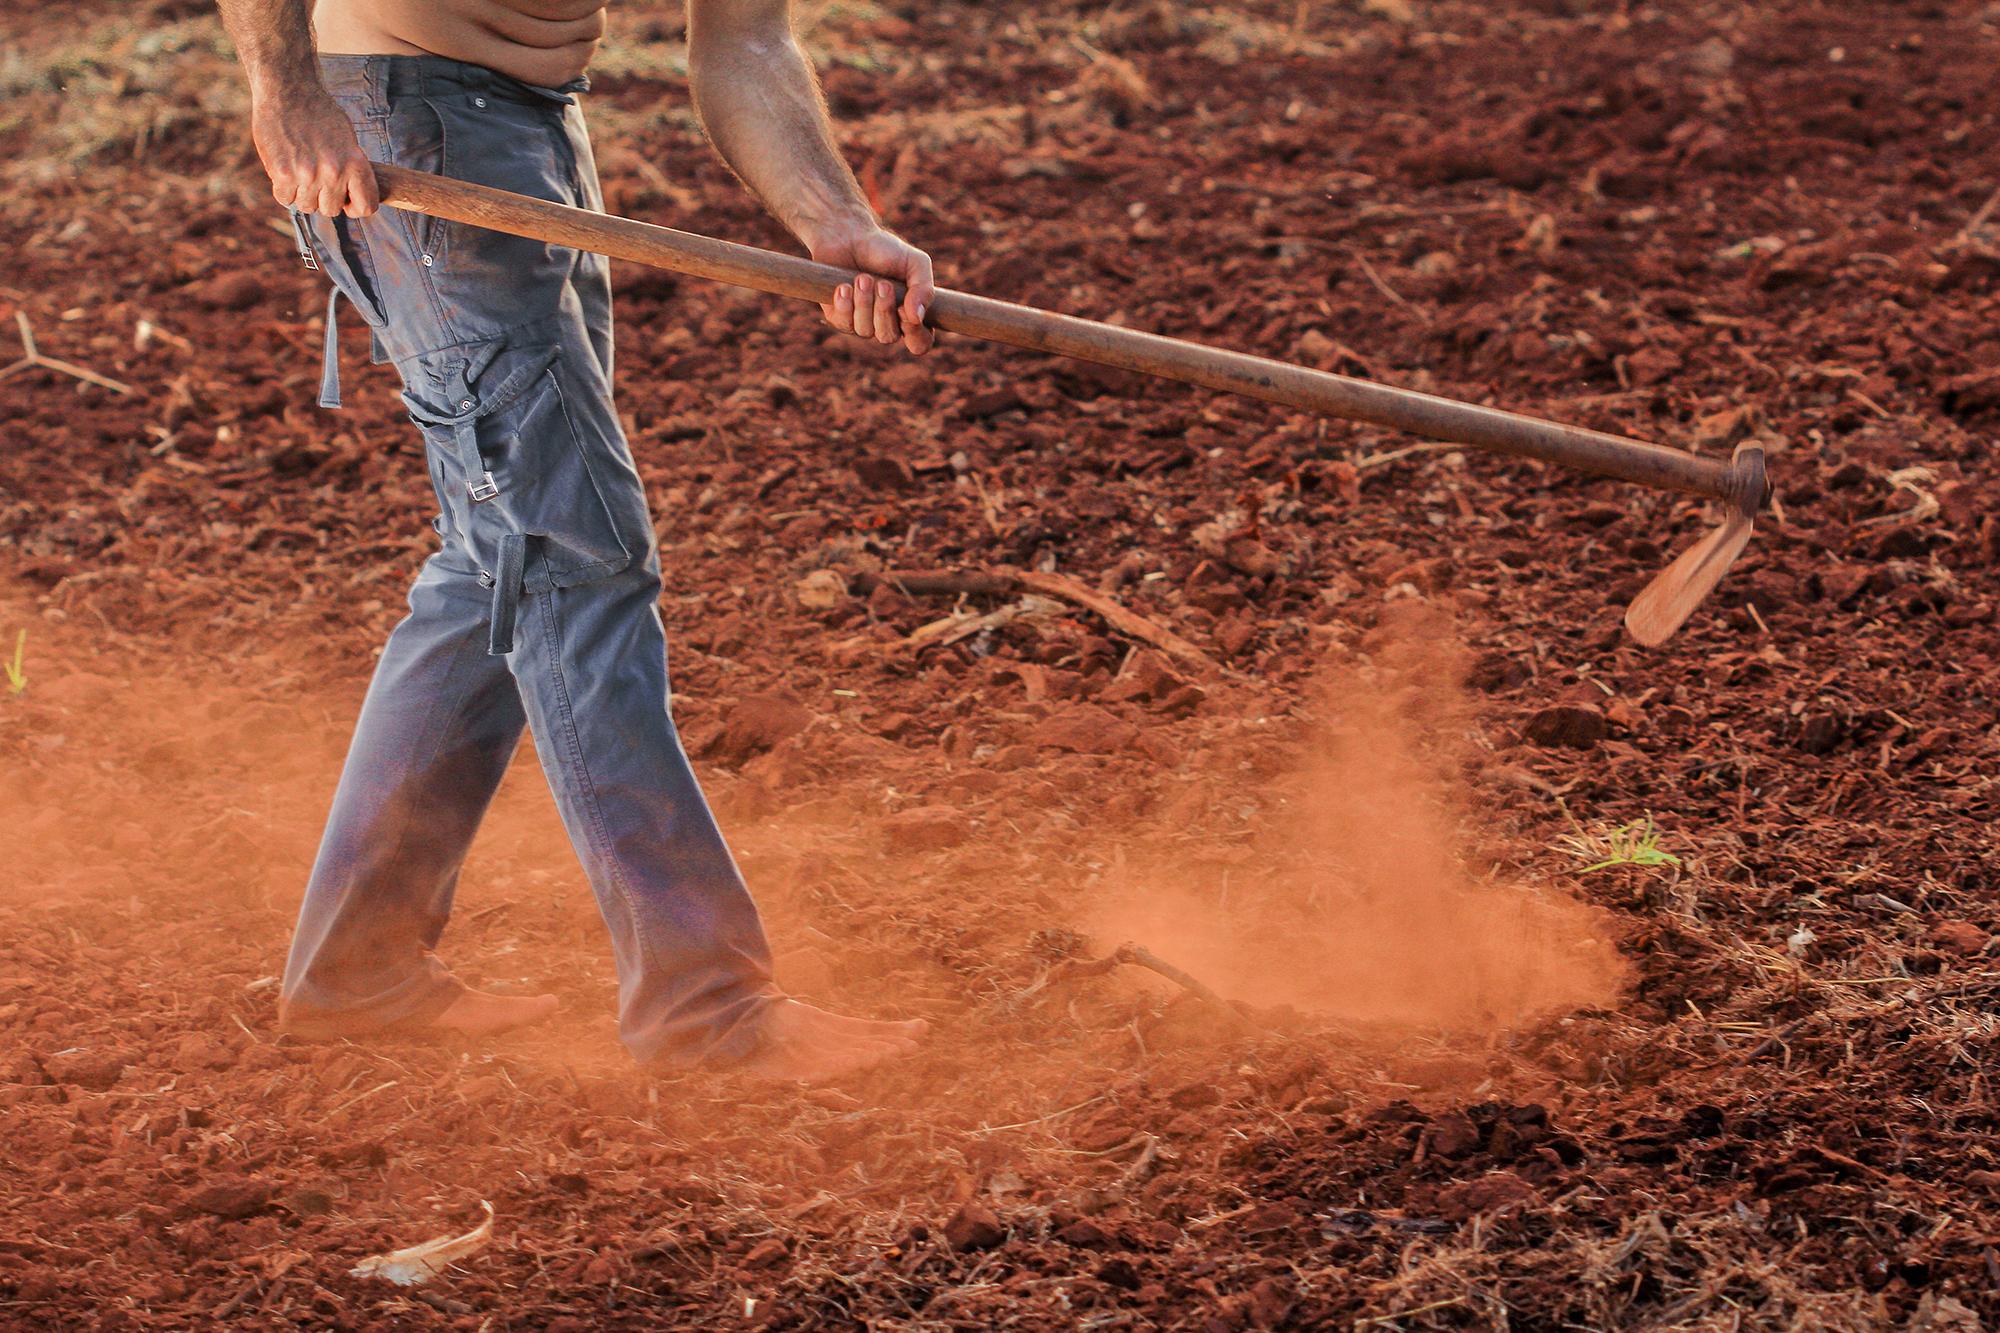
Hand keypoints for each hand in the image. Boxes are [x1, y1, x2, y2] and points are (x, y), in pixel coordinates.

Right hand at [249, 87, 378, 218]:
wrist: (289, 91)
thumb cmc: (319, 113)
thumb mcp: (347, 138)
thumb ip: (350, 168)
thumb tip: (350, 196)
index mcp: (355, 163)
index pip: (366, 207)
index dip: (355, 207)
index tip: (346, 201)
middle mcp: (334, 172)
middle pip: (331, 210)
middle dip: (323, 198)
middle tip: (315, 180)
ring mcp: (307, 174)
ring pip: (307, 206)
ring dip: (302, 194)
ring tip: (299, 171)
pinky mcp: (282, 173)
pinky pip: (285, 198)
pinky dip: (283, 189)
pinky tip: (285, 171)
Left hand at [810, 226, 934, 355]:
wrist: (848, 235)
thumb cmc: (885, 250)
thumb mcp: (915, 263)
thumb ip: (924, 289)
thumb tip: (917, 317)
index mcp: (910, 315)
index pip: (920, 343)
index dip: (915, 335)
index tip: (906, 311)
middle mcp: (886, 324)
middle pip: (888, 337)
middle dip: (884, 310)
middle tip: (882, 283)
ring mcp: (862, 323)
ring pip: (865, 331)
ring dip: (864, 302)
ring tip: (862, 277)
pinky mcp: (839, 318)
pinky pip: (843, 324)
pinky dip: (845, 303)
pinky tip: (844, 286)